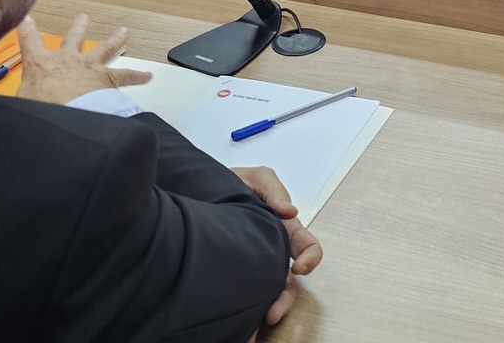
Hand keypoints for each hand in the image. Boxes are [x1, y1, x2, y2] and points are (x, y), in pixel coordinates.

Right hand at [15, 14, 149, 103]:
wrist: (67, 115)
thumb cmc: (41, 109)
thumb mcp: (18, 103)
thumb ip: (15, 100)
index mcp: (39, 64)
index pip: (28, 40)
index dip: (26, 28)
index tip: (26, 18)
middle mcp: (66, 60)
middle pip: (73, 38)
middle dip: (78, 27)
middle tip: (83, 17)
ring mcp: (89, 67)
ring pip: (105, 48)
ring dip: (115, 39)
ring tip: (123, 32)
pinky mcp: (107, 79)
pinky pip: (126, 75)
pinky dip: (138, 76)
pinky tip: (147, 76)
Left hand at [230, 167, 322, 325]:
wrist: (194, 191)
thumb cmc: (229, 183)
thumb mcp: (256, 178)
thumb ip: (274, 189)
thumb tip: (289, 210)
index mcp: (282, 227)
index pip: (306, 246)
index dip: (310, 258)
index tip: (299, 268)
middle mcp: (271, 250)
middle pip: (288, 282)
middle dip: (284, 299)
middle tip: (272, 312)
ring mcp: (251, 264)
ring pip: (267, 294)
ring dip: (265, 311)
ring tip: (255, 325)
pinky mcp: (231, 275)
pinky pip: (242, 296)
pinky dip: (243, 313)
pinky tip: (237, 322)